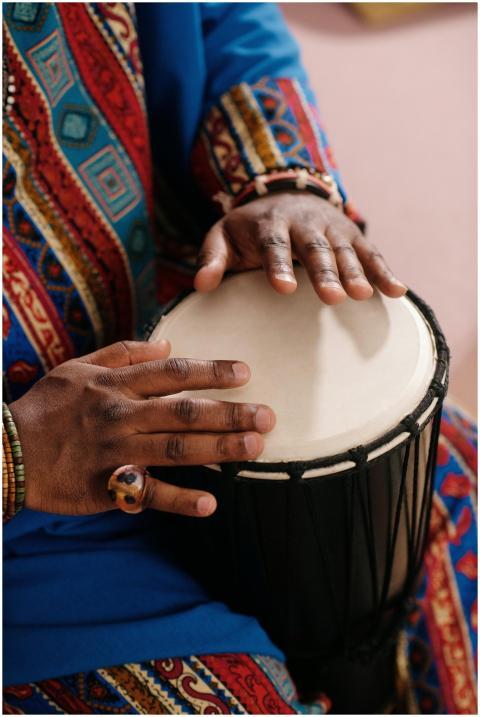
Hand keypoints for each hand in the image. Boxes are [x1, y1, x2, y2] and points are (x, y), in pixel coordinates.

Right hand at [9, 341, 274, 516]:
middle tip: (267, 416)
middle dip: (228, 413)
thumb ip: (123, 354)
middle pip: (183, 411)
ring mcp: (114, 451)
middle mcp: (120, 414)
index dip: (210, 371)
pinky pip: (147, 494)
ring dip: (217, 449)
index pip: (172, 372)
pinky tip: (211, 503)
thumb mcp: (79, 367)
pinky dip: (179, 499)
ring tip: (254, 448)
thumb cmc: (46, 407)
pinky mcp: (106, 486)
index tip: (245, 372)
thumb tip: (167, 343)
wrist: (6, 451)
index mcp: (115, 384)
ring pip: (174, 448)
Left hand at [194, 192, 405, 303]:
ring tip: (364, 296)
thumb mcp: (224, 236)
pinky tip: (398, 292)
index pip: (274, 245)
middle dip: (325, 272)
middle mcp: (305, 223)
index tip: (284, 288)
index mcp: (270, 225)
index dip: (279, 266)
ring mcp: (332, 228)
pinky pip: (371, 254)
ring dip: (356, 272)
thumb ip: (211, 258)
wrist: (284, 195)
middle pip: (316, 248)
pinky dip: (385, 271)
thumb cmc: (249, 229)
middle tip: (333, 297)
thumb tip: (200, 286)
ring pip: (346, 250)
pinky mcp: (353, 236)